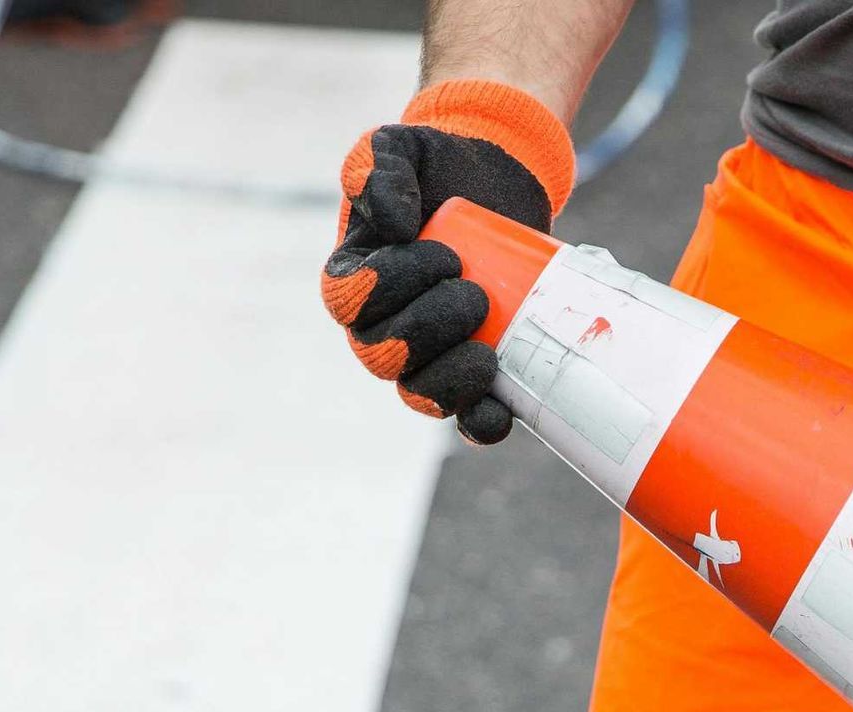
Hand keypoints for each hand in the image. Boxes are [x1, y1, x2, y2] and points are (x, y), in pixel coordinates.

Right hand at [321, 81, 573, 444]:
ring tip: (488, 352)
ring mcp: (426, 356)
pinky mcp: (471, 370)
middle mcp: (380, 327)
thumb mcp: (400, 147)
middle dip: (429, 330)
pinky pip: (465, 416)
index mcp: (353, 280)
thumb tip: (391, 225)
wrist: (496, 181)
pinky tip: (501, 413)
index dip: (393, 286)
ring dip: (451, 381)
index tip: (444, 254)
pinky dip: (480, 422)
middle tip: (476, 296)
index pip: (351, 302)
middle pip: (385, 356)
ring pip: (421, 392)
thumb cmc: (438, 167)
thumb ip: (378, 169)